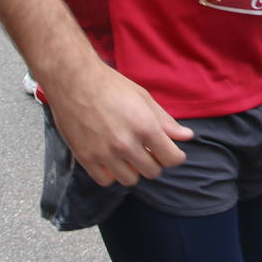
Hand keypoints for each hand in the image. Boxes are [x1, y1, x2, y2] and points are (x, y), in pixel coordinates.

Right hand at [43, 58, 194, 185]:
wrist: (74, 80)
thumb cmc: (111, 85)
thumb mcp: (143, 98)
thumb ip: (166, 121)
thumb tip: (187, 137)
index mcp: (145, 126)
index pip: (171, 159)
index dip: (175, 157)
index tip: (172, 152)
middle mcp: (126, 144)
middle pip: (152, 172)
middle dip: (155, 162)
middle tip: (148, 151)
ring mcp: (104, 153)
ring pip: (130, 180)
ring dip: (134, 170)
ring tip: (129, 155)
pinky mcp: (85, 158)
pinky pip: (105, 181)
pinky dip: (111, 174)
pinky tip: (111, 160)